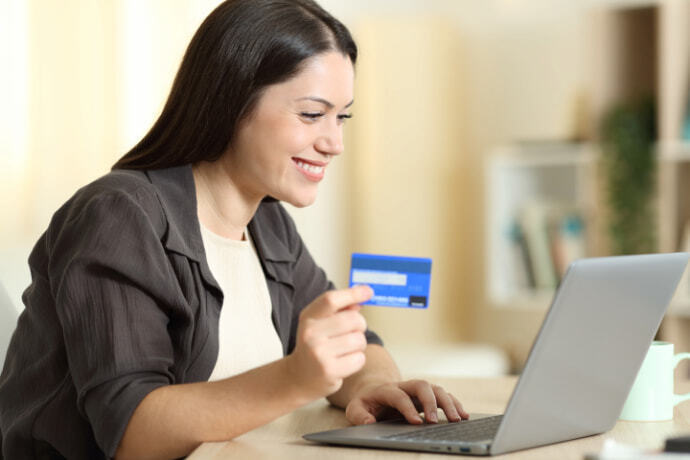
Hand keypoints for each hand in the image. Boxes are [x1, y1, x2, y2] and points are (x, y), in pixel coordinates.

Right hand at [286, 285, 372, 398]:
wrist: (299, 377)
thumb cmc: (315, 346)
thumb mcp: (320, 324)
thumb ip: (340, 310)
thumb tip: (362, 296)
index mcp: (308, 318)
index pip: (331, 299)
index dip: (352, 293)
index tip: (368, 291)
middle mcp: (310, 334)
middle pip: (353, 319)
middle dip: (360, 325)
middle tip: (352, 333)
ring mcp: (319, 353)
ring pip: (359, 340)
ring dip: (359, 345)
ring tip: (345, 350)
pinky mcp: (329, 370)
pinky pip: (359, 359)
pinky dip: (357, 360)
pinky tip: (344, 362)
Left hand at [345, 380, 469, 424]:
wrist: (373, 390)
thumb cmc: (365, 403)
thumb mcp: (355, 409)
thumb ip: (359, 415)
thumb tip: (370, 422)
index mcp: (386, 389)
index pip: (399, 396)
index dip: (407, 407)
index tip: (416, 422)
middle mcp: (404, 386)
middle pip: (421, 385)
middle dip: (430, 402)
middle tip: (435, 421)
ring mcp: (416, 390)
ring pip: (435, 389)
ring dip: (448, 402)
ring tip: (457, 419)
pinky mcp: (426, 396)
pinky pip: (443, 395)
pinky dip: (455, 403)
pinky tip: (463, 415)